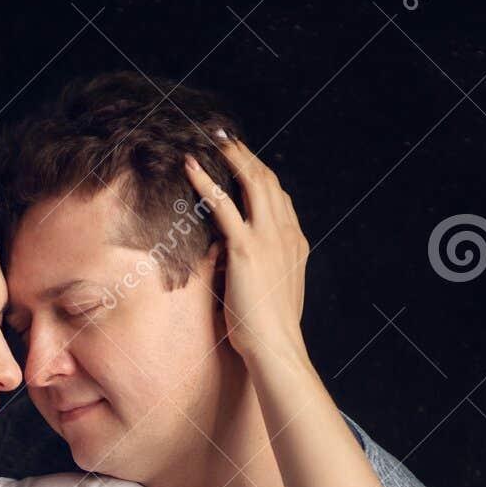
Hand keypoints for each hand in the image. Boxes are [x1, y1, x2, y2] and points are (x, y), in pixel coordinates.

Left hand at [186, 132, 309, 366]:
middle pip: (268, 182)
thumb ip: (261, 273)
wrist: (276, 348)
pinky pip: (223, 206)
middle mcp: (286, 234)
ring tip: (212, 139)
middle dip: (247, 156)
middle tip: (226, 138)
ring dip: (232, 156)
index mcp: (295, 244)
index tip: (245, 164)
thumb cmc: (270, 332)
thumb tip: (238, 267)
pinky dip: (206, 182)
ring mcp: (268, 238)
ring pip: (252, 182)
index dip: (261, 177)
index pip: (280, 199)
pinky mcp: (246, 249)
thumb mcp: (271, 294)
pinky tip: (190, 167)